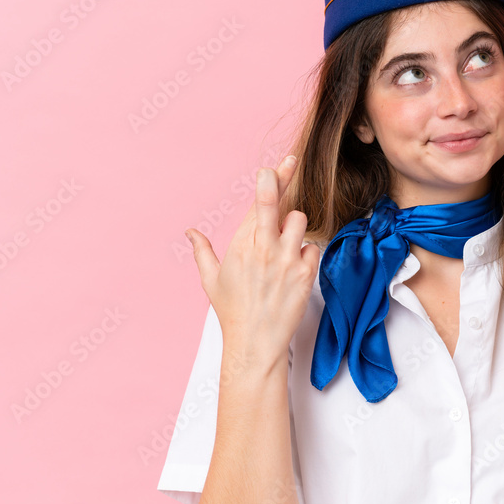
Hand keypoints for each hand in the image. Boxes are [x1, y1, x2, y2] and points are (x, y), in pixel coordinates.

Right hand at [185, 155, 319, 377]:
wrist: (255, 342)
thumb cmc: (232, 311)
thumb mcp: (211, 280)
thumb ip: (203, 251)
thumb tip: (190, 232)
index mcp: (240, 245)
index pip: (257, 204)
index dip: (271, 180)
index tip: (279, 164)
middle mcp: (263, 248)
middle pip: (274, 203)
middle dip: (281, 179)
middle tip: (290, 161)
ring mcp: (285, 261)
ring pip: (299, 221)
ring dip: (294, 227)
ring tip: (285, 245)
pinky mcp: (304, 275)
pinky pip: (312, 249)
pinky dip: (306, 255)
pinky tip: (295, 269)